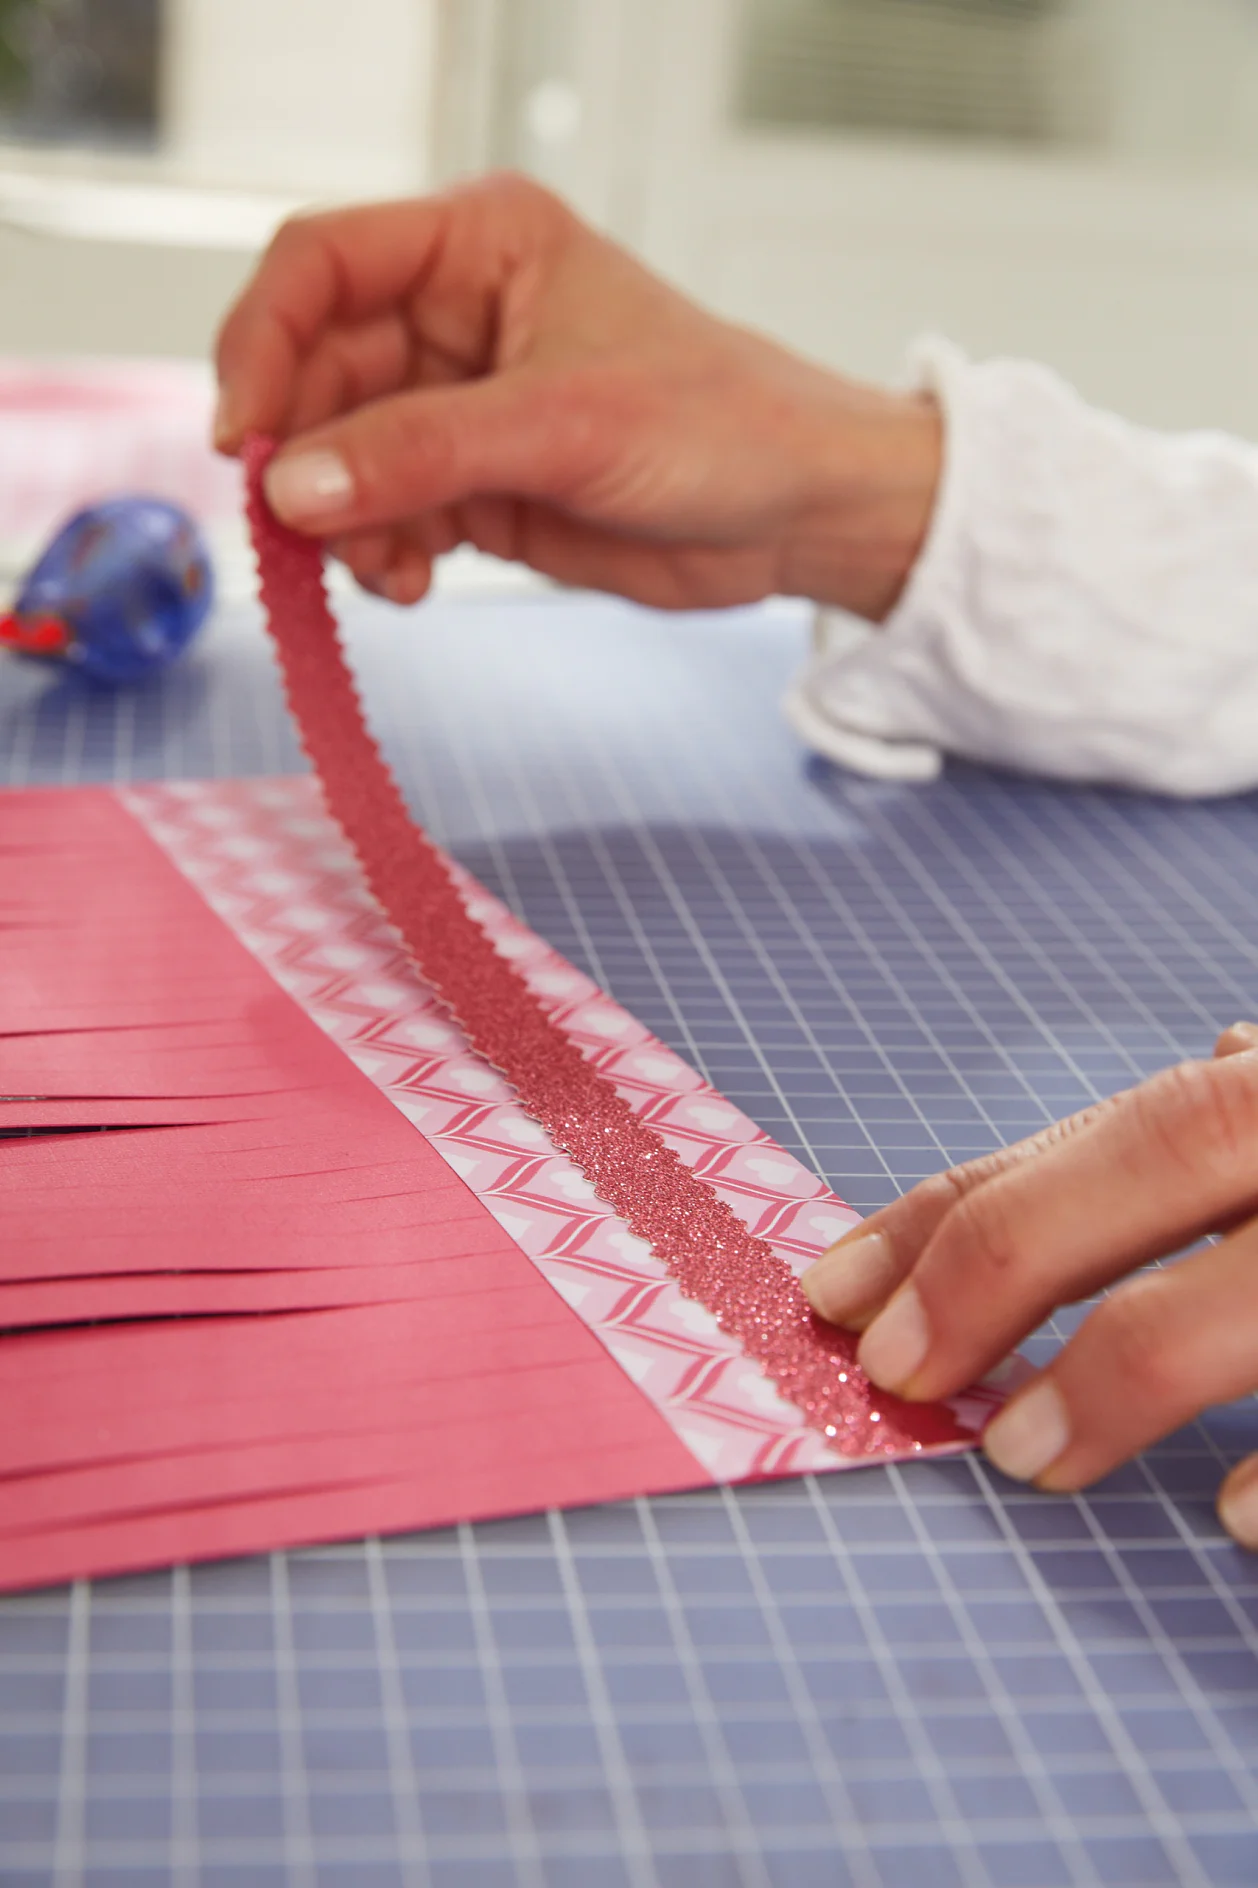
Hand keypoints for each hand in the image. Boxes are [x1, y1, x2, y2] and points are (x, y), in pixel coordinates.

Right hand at [214, 173, 939, 617]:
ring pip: (338, 457)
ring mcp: (457, 406)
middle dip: (303, 457)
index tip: (248, 437)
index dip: (262, 342)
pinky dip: (378, 556)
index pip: (319, 264)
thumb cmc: (721, 424)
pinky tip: (412, 582)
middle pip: (314, 373)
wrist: (795, 514)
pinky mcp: (472, 484)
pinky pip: (380, 516)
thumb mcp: (565, 425)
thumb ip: (420, 453)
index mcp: (477, 245)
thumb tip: (292, 486)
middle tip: (300, 530)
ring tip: (389, 569)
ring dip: (340, 522)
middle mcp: (452, 317)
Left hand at [802, 1023, 1257, 1545]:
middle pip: (1179, 1144)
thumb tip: (1214, 1047)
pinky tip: (1235, 1520)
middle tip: (895, 1370)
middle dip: (1017, 1252)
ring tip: (1026, 1458)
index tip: (837, 1292)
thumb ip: (1241, 1114)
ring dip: (1132, 1367)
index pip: (1122, 1126)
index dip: (974, 1203)